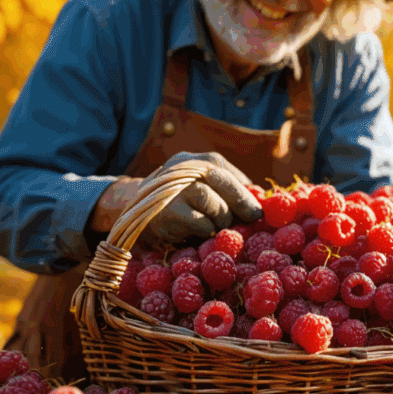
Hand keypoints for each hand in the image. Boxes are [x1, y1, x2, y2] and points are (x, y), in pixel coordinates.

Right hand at [90, 152, 261, 244]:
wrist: (132, 214)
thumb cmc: (179, 204)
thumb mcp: (200, 188)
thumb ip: (226, 190)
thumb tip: (260, 201)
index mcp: (193, 160)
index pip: (224, 170)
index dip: (245, 190)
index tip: (259, 208)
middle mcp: (181, 168)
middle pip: (221, 181)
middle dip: (242, 203)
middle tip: (253, 218)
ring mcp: (172, 189)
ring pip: (214, 205)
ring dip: (221, 220)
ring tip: (215, 225)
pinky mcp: (166, 212)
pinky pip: (201, 224)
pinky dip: (206, 231)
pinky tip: (198, 233)